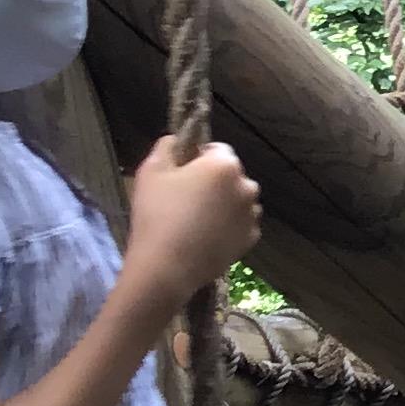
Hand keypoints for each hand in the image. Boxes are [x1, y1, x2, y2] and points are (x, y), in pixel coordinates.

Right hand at [126, 138, 262, 299]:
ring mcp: (253, 215)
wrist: (167, 266)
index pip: (218, 149)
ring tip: (196, 219)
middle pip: (231, 175)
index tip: (182, 173)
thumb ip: (167, 145)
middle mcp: (247, 187)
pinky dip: (228, 224)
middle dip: (213, 180)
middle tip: (186, 197)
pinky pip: (240, 223)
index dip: (199, 157)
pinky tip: (206, 234)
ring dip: (224, 202)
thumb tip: (177, 139)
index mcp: (225, 165)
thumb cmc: (157, 213)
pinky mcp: (252, 239)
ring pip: (238, 199)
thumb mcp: (151, 170)